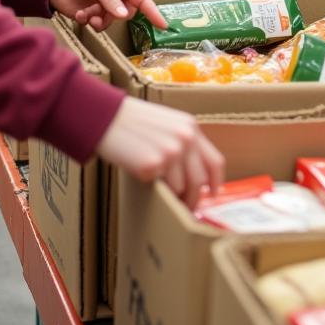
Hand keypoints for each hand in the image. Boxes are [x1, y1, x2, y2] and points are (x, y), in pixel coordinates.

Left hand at [47, 0, 165, 31]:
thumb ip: (109, 0)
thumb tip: (125, 16)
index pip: (142, 0)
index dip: (153, 12)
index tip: (163, 25)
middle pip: (126, 14)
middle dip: (113, 14)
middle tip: (98, 9)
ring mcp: (103, 7)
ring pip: (110, 22)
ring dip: (98, 19)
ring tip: (86, 12)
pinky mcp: (91, 16)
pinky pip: (97, 26)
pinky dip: (89, 22)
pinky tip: (79, 15)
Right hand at [96, 97, 223, 204]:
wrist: (107, 117)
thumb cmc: (134, 122)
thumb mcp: (168, 124)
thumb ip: (184, 143)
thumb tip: (197, 175)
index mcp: (191, 128)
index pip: (215, 162)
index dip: (216, 182)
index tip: (213, 194)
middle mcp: (185, 139)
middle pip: (199, 181)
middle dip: (193, 199)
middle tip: (186, 208)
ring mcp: (170, 151)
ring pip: (178, 188)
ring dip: (170, 194)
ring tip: (156, 186)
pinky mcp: (153, 164)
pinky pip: (156, 185)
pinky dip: (149, 183)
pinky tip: (138, 168)